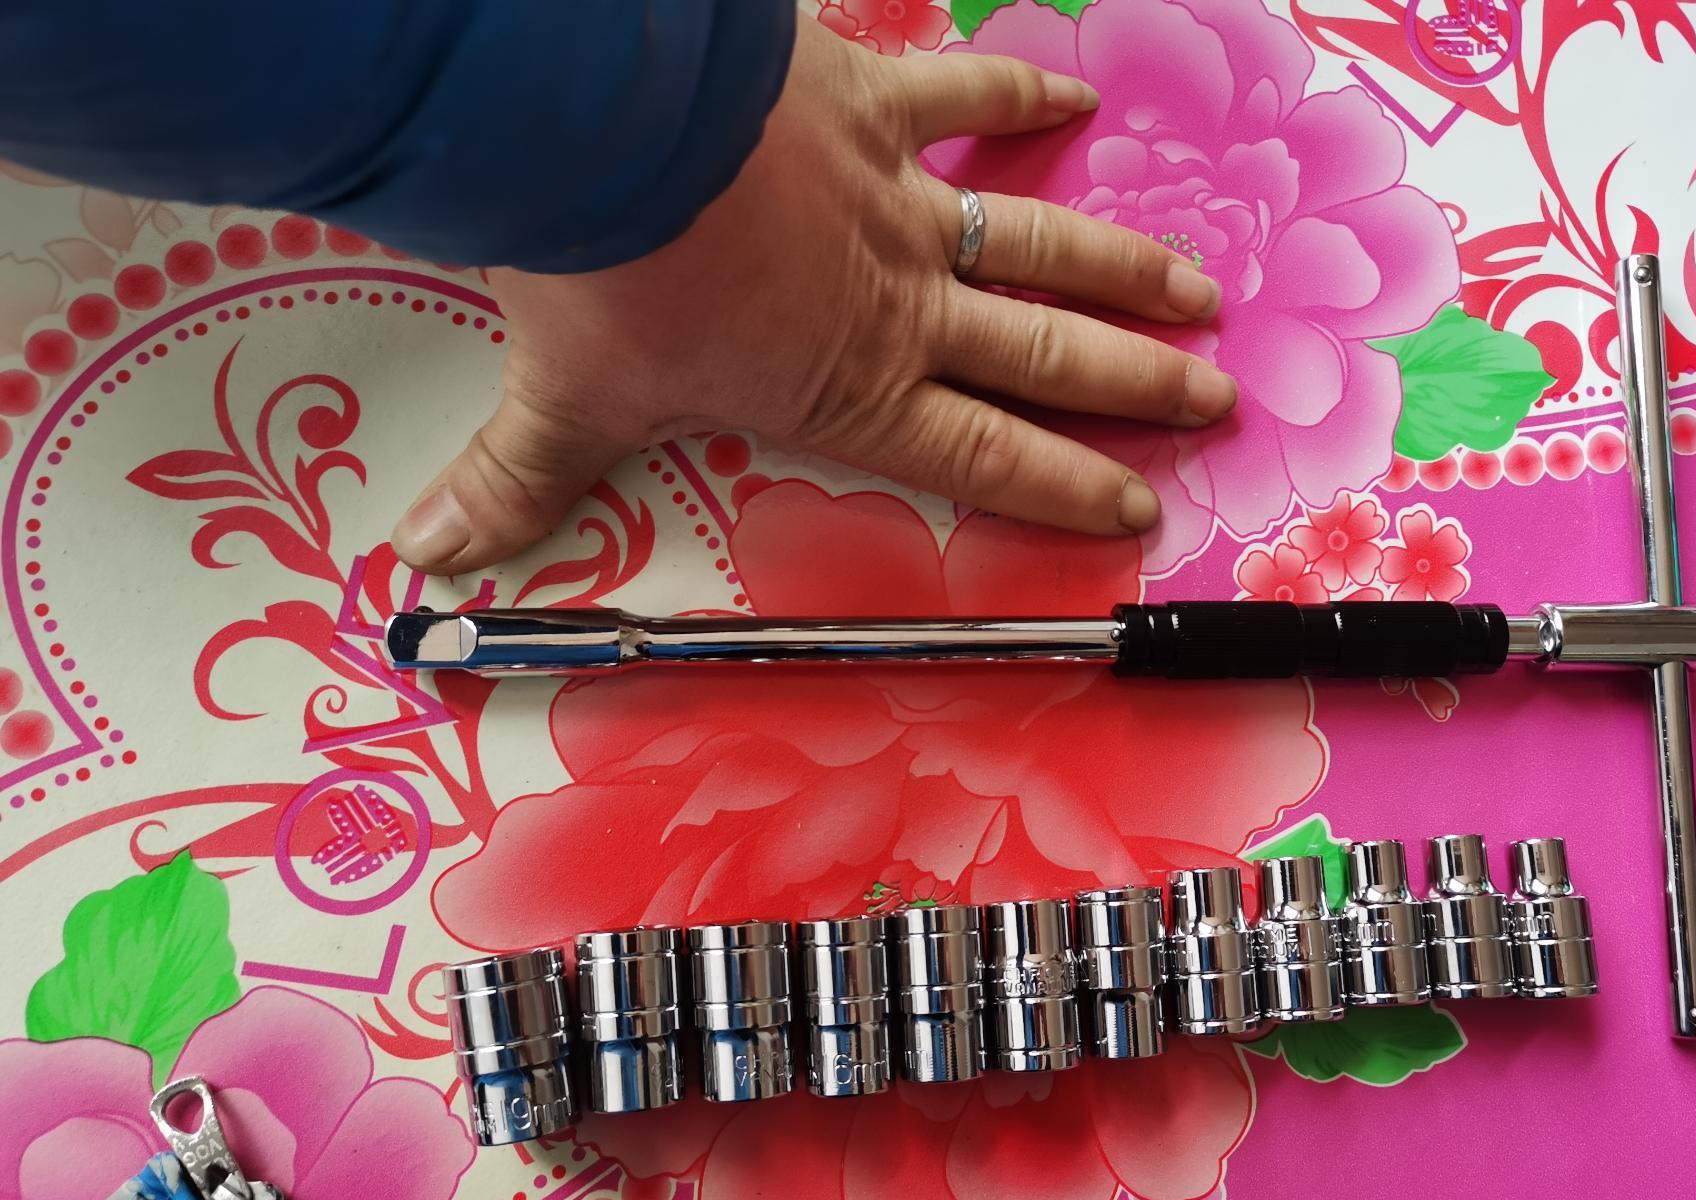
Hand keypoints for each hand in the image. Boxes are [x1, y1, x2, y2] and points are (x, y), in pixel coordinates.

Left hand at [392, 19, 1236, 573]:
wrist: (604, 130)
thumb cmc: (602, 278)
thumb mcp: (560, 398)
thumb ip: (513, 482)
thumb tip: (427, 562)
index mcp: (844, 388)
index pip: (982, 457)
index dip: (1066, 487)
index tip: (1140, 503)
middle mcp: (895, 303)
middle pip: (1041, 353)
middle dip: (1133, 383)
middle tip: (1214, 398)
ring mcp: (893, 198)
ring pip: (1036, 239)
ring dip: (1119, 266)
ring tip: (1195, 289)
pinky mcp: (868, 98)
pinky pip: (962, 95)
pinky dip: (1016, 91)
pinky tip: (1071, 88)